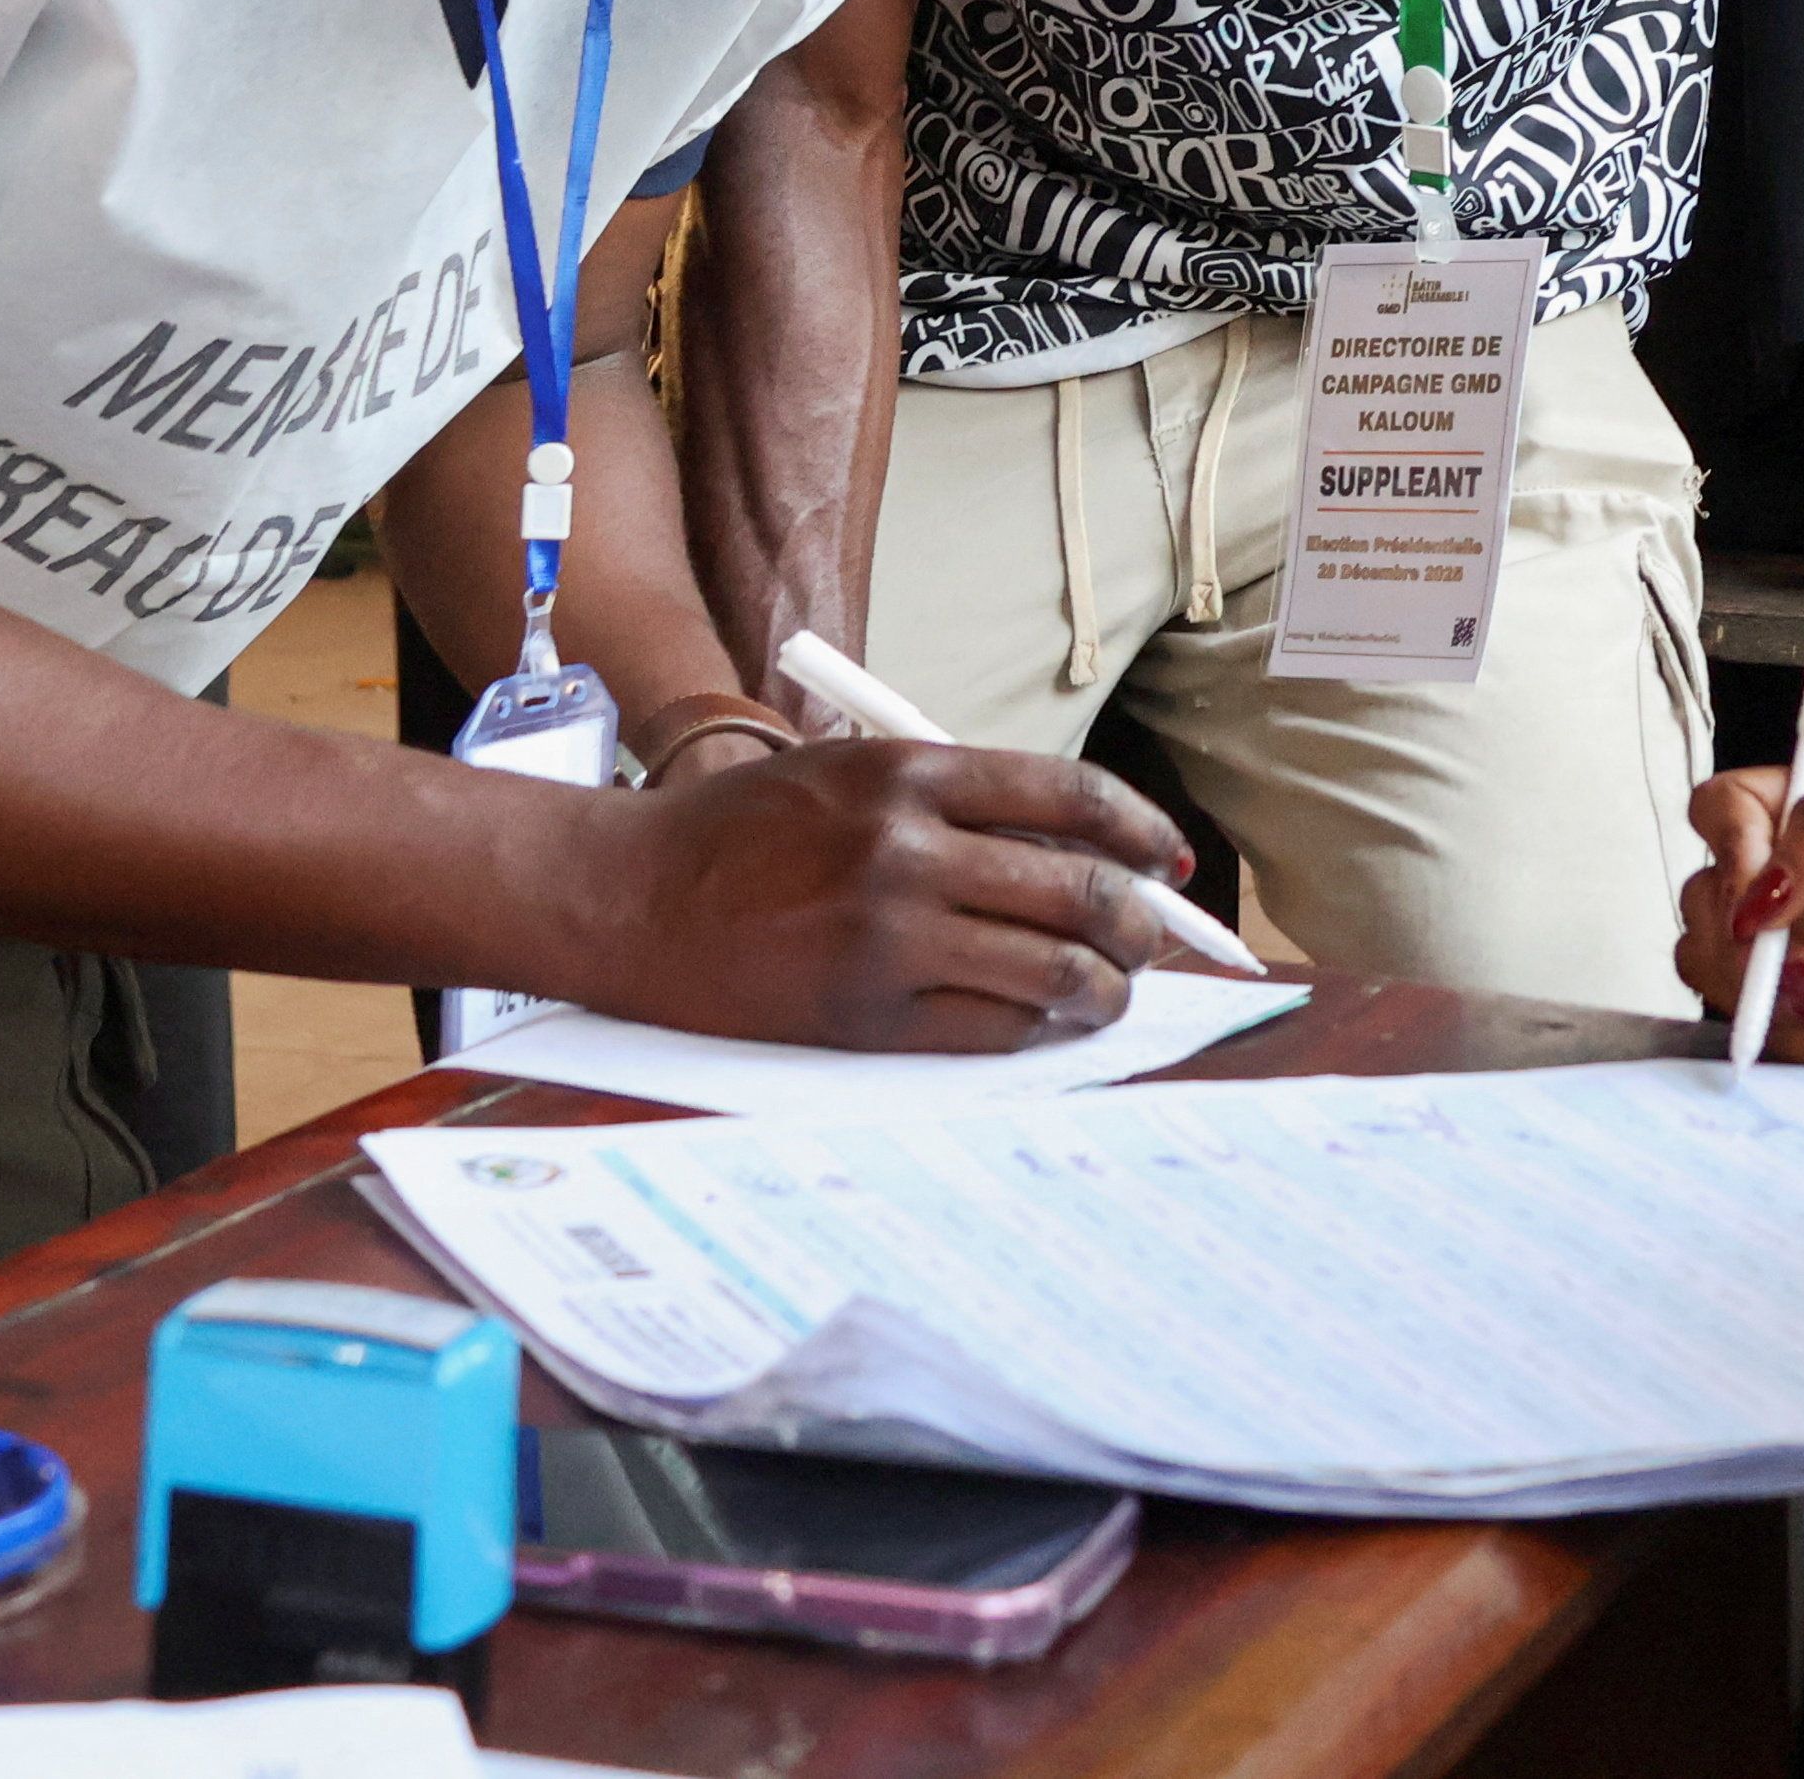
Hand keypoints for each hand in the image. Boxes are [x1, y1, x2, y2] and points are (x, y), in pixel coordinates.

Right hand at [587, 738, 1186, 1051]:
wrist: (634, 899)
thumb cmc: (747, 833)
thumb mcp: (851, 773)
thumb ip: (957, 800)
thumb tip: (1079, 848)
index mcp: (910, 773)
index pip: (1072, 796)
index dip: (1141, 831)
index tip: (1169, 858)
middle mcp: (908, 850)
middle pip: (1081, 888)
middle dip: (1139, 923)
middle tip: (1150, 938)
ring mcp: (890, 937)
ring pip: (1055, 970)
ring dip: (1106, 986)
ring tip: (1110, 990)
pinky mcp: (867, 1014)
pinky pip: (995, 1031)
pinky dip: (1038, 1029)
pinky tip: (1043, 1022)